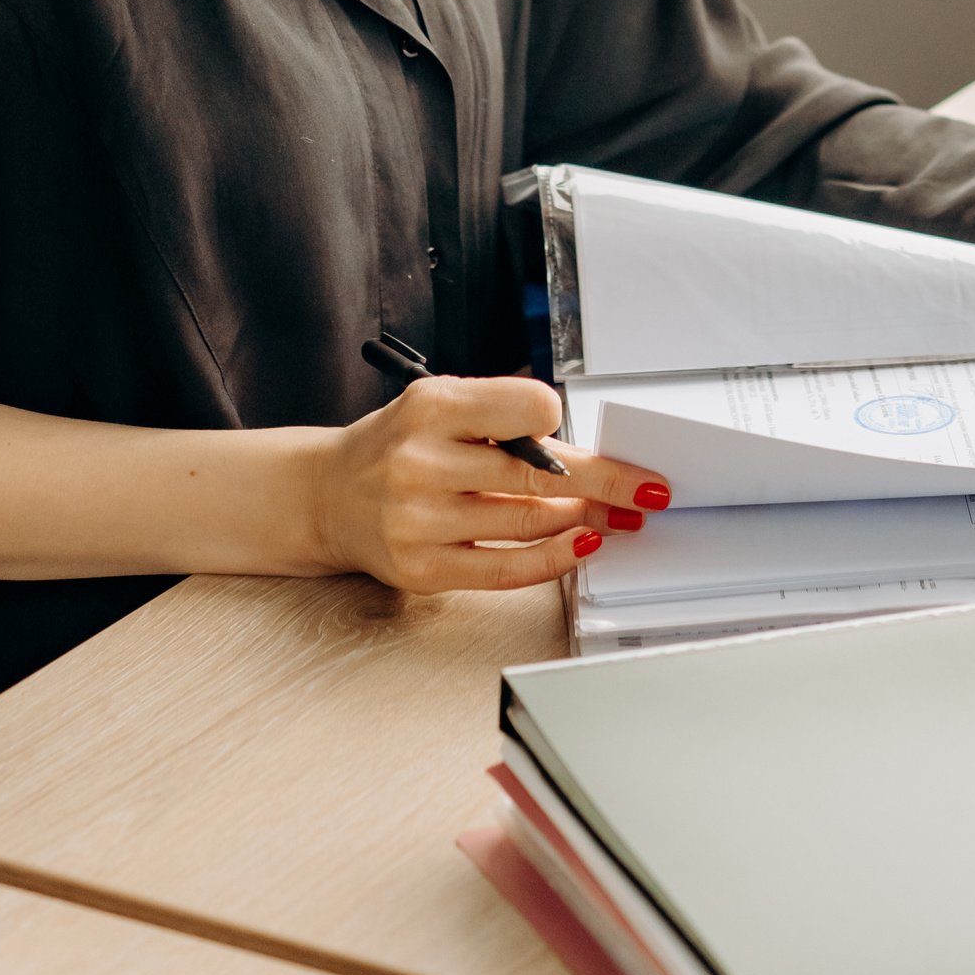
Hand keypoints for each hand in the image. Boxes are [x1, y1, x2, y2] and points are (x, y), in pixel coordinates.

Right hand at [306, 373, 669, 593]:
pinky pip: (505, 570)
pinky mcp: (423, 569)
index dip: (556, 419)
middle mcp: (422, 463)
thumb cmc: (400, 442)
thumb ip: (503, 415)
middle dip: (604, 482)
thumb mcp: (442, 404)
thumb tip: (581, 445)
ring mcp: (420, 521)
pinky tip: (583, 546)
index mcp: (433, 408)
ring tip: (618, 515)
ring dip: (586, 520)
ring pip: (528, 523)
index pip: (526, 408)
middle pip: (538, 474)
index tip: (574, 428)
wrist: (329, 494)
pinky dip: (554, 559)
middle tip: (645, 488)